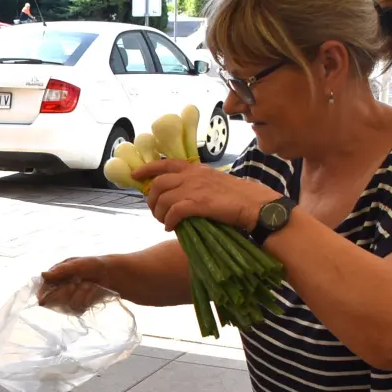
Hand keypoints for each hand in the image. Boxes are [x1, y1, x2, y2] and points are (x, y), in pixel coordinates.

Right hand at [38, 256, 112, 314]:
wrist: (111, 273)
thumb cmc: (92, 265)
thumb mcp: (76, 265)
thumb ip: (60, 271)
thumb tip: (42, 275)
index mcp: (56, 276)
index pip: (43, 288)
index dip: (43, 294)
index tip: (43, 300)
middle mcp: (60, 288)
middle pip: (52, 300)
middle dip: (64, 294)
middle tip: (74, 285)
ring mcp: (69, 299)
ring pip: (66, 306)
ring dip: (79, 295)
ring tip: (88, 285)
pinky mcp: (79, 306)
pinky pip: (78, 309)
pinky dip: (87, 299)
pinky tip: (92, 291)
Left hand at [137, 158, 278, 231]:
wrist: (256, 205)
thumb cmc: (238, 197)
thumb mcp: (213, 182)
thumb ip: (195, 184)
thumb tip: (179, 197)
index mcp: (196, 169)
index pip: (165, 163)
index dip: (147, 169)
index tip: (135, 175)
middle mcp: (193, 175)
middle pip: (158, 184)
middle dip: (151, 200)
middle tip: (156, 212)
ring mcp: (195, 189)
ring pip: (163, 199)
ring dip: (159, 213)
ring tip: (164, 222)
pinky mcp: (199, 204)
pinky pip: (173, 212)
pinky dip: (168, 221)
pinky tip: (171, 227)